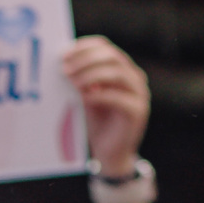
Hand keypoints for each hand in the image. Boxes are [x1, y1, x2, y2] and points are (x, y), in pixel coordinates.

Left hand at [62, 35, 151, 176]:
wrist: (110, 154)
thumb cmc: (98, 124)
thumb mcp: (87, 97)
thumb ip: (81, 81)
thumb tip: (64, 63)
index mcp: (123, 69)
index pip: (106, 48)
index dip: (85, 47)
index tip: (64, 54)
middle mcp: (134, 78)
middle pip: (112, 56)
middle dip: (86, 60)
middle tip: (65, 68)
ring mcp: (139, 93)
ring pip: (117, 73)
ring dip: (91, 75)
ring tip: (73, 82)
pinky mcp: (137, 111)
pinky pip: (118, 97)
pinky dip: (99, 95)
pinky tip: (84, 97)